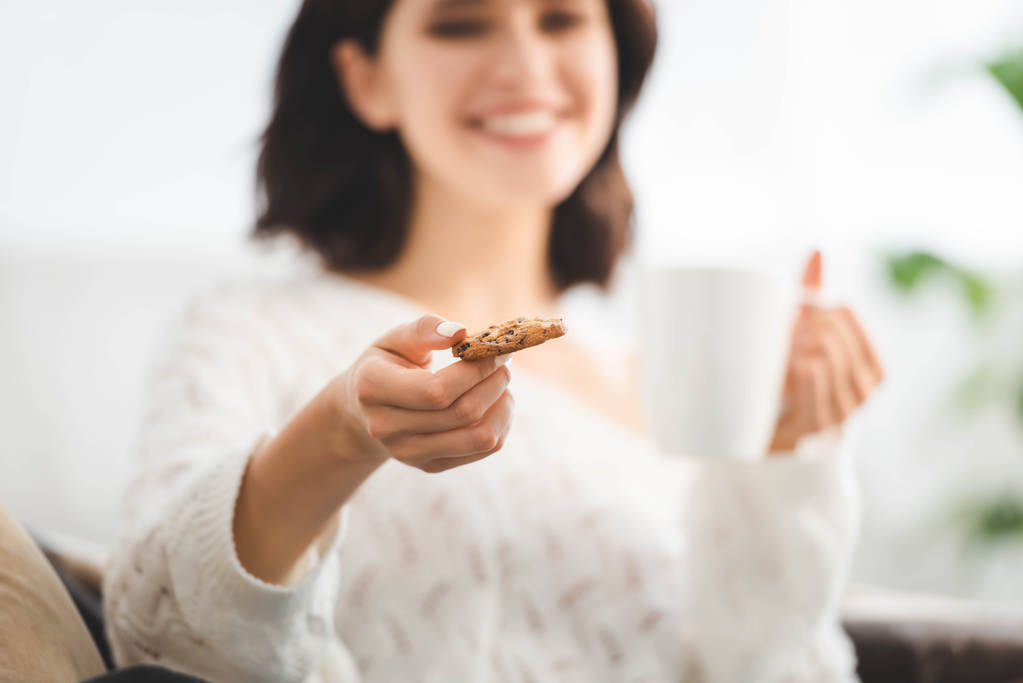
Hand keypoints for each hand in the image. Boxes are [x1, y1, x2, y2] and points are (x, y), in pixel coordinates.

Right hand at [330, 314, 514, 472]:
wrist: (363, 412)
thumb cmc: (387, 364)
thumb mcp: (395, 339)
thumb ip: (424, 329)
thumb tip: (460, 332)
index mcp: (374, 388)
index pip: (435, 390)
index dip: (474, 371)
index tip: (493, 351)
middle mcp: (386, 426)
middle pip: (461, 413)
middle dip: (494, 384)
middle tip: (504, 364)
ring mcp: (408, 452)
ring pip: (479, 438)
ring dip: (502, 407)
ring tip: (502, 384)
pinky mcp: (429, 466)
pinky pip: (482, 449)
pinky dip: (499, 424)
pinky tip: (495, 403)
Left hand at [768, 251, 884, 453]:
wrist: (766, 454)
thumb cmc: (788, 389)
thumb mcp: (804, 341)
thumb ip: (813, 299)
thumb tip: (818, 248)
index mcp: (868, 372)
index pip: (852, 324)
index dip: (825, 310)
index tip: (800, 309)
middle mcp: (859, 395)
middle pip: (836, 338)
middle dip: (806, 325)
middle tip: (780, 331)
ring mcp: (836, 416)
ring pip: (826, 358)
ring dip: (797, 344)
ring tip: (778, 348)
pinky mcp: (811, 432)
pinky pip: (814, 387)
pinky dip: (801, 368)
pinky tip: (790, 365)